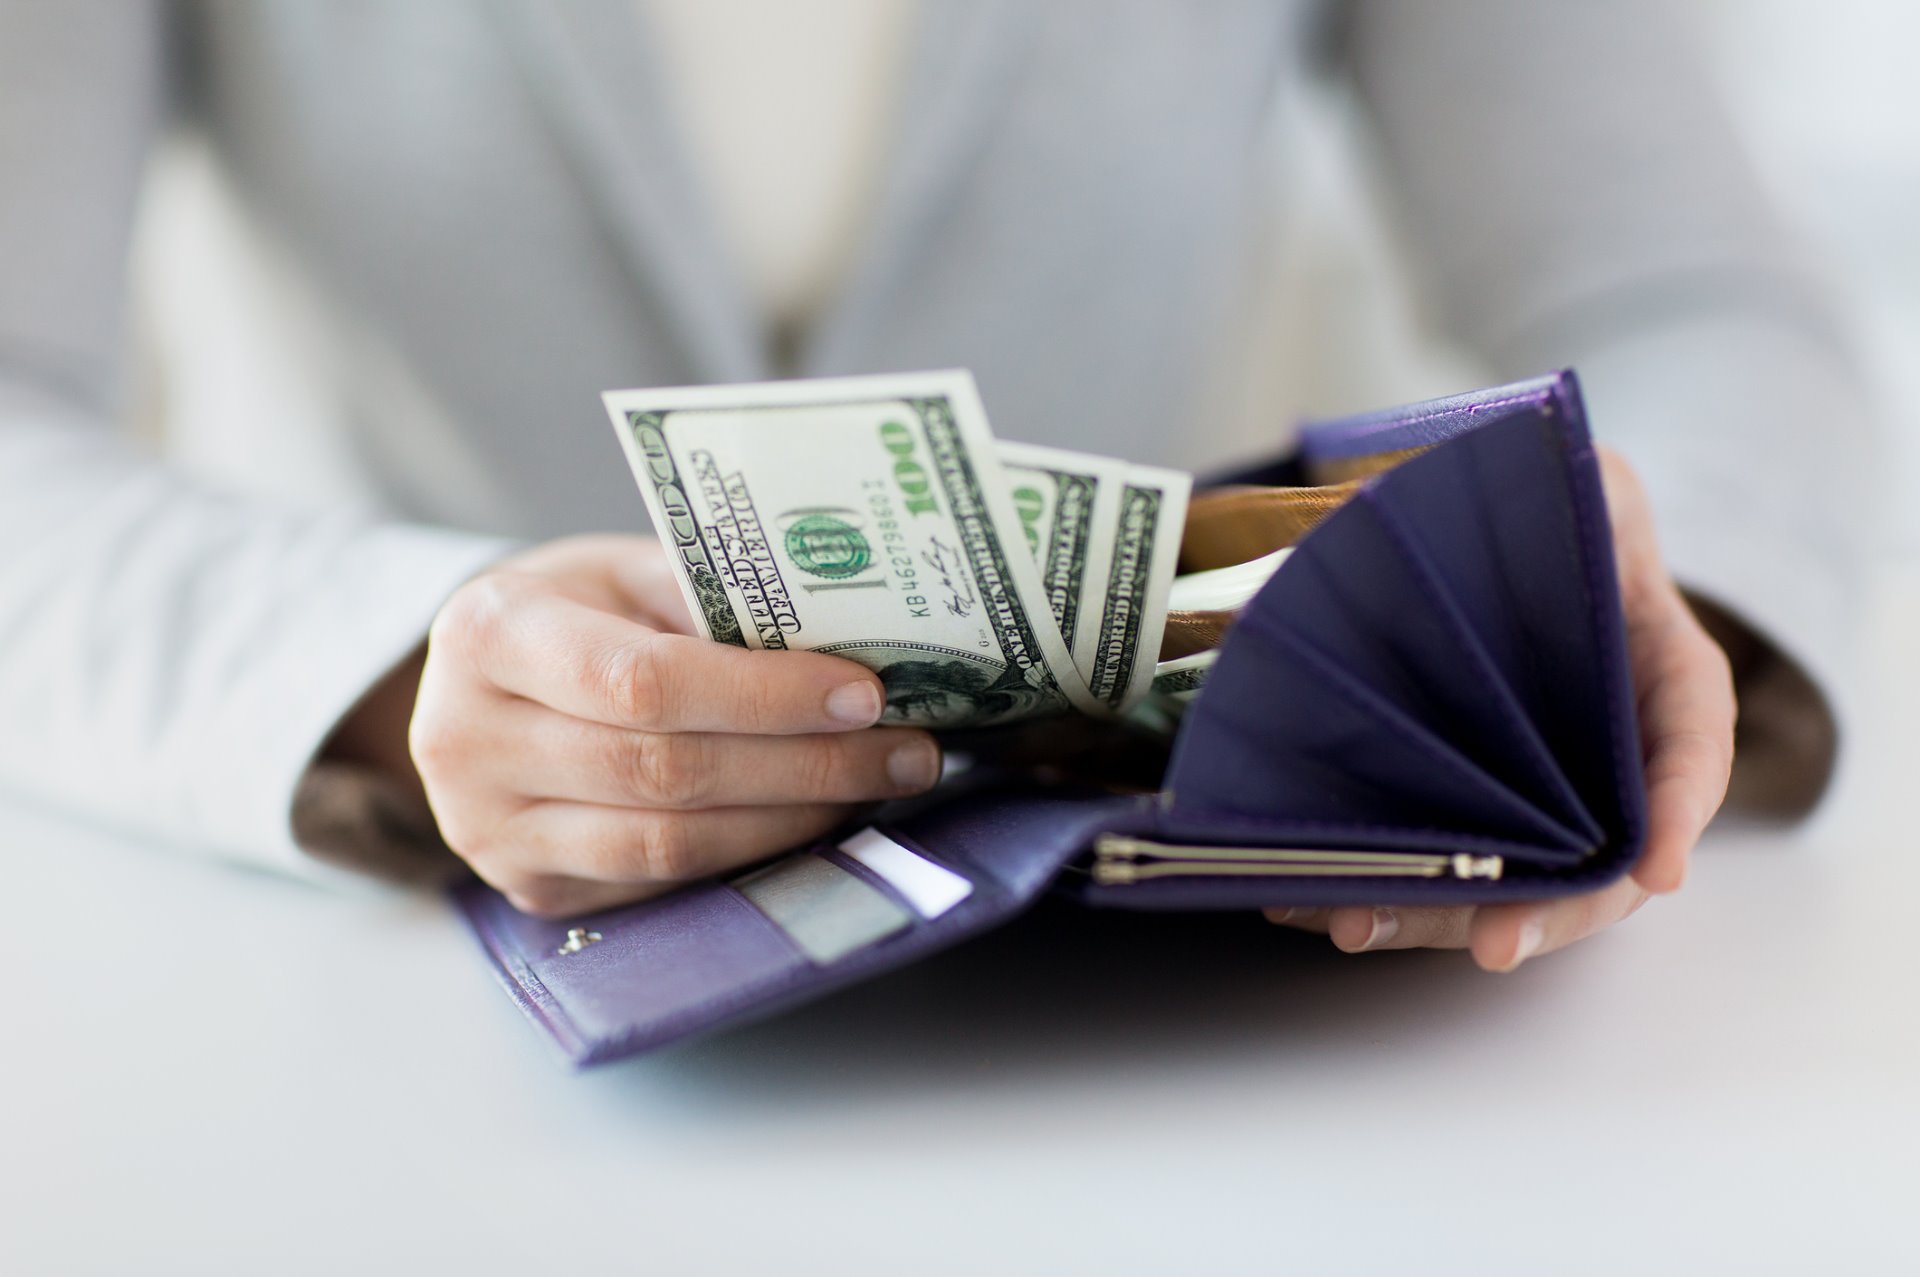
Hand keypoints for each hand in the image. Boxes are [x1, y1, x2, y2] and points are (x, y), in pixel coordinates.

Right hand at [404, 535, 940, 916]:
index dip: (765, 697)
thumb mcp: (623, 572)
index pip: (644, 682)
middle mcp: (470, 740)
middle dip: (808, 765)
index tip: (864, 694)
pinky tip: (811, 819)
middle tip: (908, 752)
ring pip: (670, 843)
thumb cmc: (571, 612)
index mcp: (491, 633)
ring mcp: (491, 831)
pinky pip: (660, 884)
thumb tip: (853, 643)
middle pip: (667, 771)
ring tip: (876, 786)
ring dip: (792, 819)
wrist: (472, 685)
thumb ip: (713, 602)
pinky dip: (750, 853)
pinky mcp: (530, 890)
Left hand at [1265, 448, 1735, 969]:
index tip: (1660, 867)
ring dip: (1436, 918)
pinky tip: (1307, 899)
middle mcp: (1610, 760)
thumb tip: (1476, 501)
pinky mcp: (1459, 815)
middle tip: (1495, 944)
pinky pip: (1430, 866)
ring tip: (1358, 926)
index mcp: (1665, 678)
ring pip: (1505, 884)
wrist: (1502, 548)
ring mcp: (1538, 801)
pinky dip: (1374, 888)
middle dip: (1547, 910)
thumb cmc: (1558, 517)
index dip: (1678, 810)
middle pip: (1599, 861)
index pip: (1690, 749)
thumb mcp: (1586, 484)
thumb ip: (1576, 497)